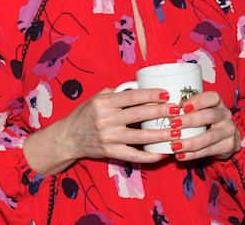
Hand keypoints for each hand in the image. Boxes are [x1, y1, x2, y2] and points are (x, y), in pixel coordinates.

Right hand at [24, 87, 171, 174]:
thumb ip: (117, 93)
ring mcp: (108, 137)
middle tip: (177, 111)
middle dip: (161, 112)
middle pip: (139, 114)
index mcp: (105, 103)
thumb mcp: (97, 98)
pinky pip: (132, 155)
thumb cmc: (85, 115)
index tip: (166, 93)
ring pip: (140, 136)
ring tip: (176, 132)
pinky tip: (161, 154)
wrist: (67, 138)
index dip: (151, 94)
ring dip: (160, 134)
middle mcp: (106, 119)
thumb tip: (140, 87)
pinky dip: (148, 156)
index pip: (132, 96)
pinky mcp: (110, 152)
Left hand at [167, 90, 239, 161]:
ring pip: (209, 137)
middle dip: (191, 120)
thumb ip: (189, 110)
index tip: (183, 106)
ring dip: (190, 142)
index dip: (198, 101)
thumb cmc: (208, 122)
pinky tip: (181, 156)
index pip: (212, 97)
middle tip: (174, 125)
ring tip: (175, 146)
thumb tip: (164, 111)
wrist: (228, 138)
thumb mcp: (203, 112)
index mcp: (218, 103)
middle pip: (210, 115)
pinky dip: (193, 155)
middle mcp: (225, 115)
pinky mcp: (228, 146)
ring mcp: (228, 131)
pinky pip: (209, 151)